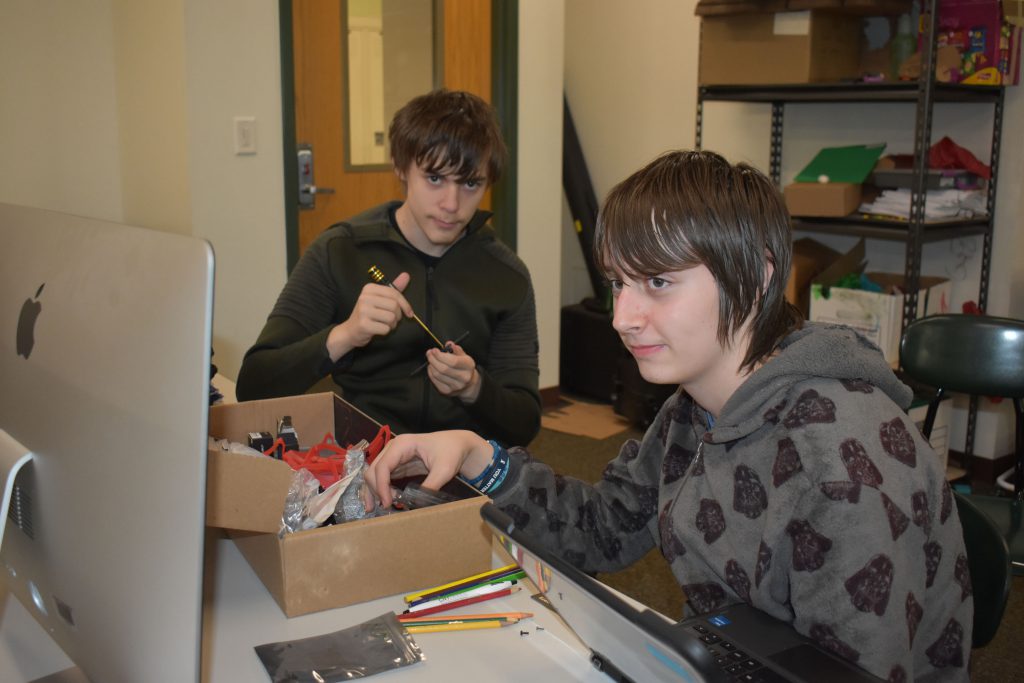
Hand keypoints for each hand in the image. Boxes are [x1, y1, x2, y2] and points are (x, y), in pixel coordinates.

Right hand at [326, 272, 412, 360]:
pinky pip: (385, 329)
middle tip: (391, 319)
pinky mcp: (363, 324)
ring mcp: (363, 311)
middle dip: (397, 316)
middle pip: (394, 306)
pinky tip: (378, 329)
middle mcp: (364, 297)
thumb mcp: (380, 299)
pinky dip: (385, 331)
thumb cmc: (368, 314)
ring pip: (391, 318)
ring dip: (392, 324)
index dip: (405, 305)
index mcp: (369, 288)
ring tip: (384, 324)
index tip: (409, 313)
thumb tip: (406, 275)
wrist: (351, 330)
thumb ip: (393, 289)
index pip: (394, 293)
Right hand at [361, 430, 492, 510]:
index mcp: (403, 445)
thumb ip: (431, 485)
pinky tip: (380, 502)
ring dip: (373, 491)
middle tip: (386, 507)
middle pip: (373, 470)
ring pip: (374, 474)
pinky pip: (383, 477)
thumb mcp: (444, 470)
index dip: (381, 486)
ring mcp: (394, 456)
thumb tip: (416, 504)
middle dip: (375, 489)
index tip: (388, 503)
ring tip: (373, 509)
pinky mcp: (398, 464)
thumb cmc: (452, 452)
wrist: (458, 445)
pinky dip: (379, 489)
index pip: (382, 467)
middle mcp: (393, 448)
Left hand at [425, 342, 480, 401]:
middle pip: (443, 369)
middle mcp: (463, 378)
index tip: (434, 350)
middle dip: (433, 359)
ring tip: (431, 359)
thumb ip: (457, 350)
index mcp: (469, 366)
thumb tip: (449, 344)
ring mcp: (455, 386)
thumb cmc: (464, 368)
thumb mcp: (464, 357)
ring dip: (431, 365)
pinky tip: (432, 367)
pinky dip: (430, 372)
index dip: (441, 355)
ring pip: (438, 375)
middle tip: (429, 353)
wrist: (468, 385)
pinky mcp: (447, 391)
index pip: (453, 361)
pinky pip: (435, 380)